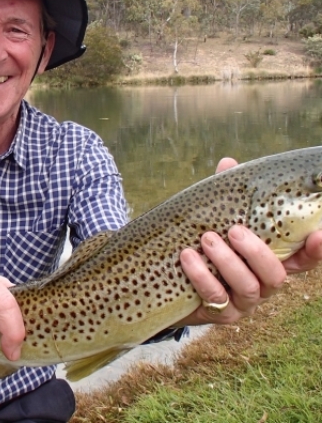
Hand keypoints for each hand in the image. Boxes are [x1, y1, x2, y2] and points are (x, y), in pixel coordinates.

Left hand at [175, 157, 321, 326]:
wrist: (170, 278)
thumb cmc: (204, 243)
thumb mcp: (216, 219)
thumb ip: (227, 196)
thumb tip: (228, 163)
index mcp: (271, 260)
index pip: (303, 258)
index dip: (317, 250)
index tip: (319, 234)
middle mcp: (263, 284)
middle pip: (276, 275)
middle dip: (257, 252)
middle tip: (234, 230)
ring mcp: (243, 302)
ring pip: (248, 287)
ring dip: (227, 262)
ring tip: (207, 239)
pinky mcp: (219, 314)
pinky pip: (215, 297)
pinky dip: (201, 276)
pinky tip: (187, 257)